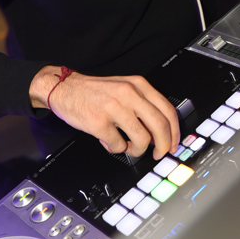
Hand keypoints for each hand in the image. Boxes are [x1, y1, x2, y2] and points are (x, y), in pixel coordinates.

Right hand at [29, 66, 179, 159]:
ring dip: (137, 150)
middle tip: (159, 153)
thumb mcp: (124, 88)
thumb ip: (143, 104)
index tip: (173, 144)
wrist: (64, 88)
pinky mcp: (99, 122)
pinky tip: (109, 141)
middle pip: (159, 126)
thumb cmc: (95, 92)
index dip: (174, 132)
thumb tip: (161, 131)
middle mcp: (128, 94)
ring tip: (128, 147)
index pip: (167, 110)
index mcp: (138, 85)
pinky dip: (115, 148)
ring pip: (141, 139)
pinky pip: (117, 145)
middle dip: (163, 145)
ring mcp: (114, 108)